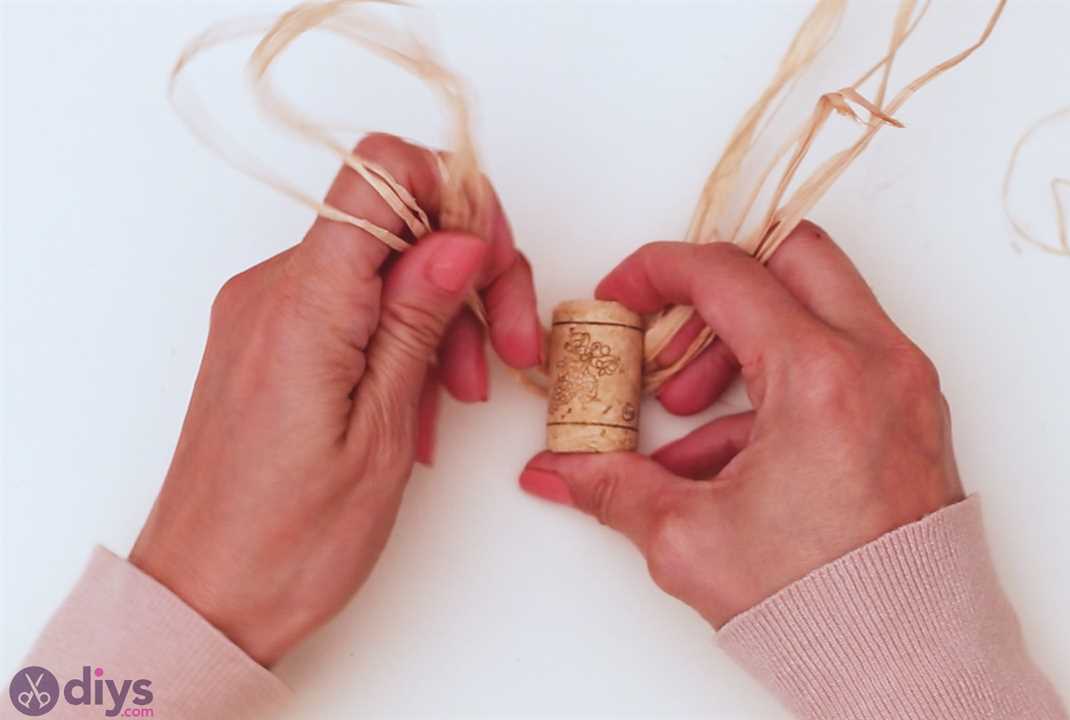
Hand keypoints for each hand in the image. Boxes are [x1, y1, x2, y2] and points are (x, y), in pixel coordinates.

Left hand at [130, 133, 541, 665]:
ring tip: (460, 396)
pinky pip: (350, 304)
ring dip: (439, 315)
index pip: (379, 173)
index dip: (454, 197)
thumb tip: (460, 239)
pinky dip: (399, 337)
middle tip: (508, 346)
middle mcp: (272, 291)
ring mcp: (265, 313)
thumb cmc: (287, 542)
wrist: (205, 599)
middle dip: (466, 271)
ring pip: (380, 266)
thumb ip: (417, 321)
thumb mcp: (381, 432)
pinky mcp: (267, 340)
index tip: (492, 263)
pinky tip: (420, 403)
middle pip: (394, 220)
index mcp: (302, 306)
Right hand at [518, 222, 962, 627]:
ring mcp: (906, 384)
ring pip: (821, 302)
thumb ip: (612, 486)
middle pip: (791, 253)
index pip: (727, 273)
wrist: (909, 665)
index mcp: (823, 377)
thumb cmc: (824, 607)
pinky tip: (731, 448)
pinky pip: (842, 357)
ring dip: (746, 335)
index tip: (623, 296)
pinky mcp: (913, 412)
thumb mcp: (691, 540)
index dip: (657, 272)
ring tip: (688, 408)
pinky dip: (783, 376)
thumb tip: (557, 470)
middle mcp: (878, 362)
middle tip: (670, 327)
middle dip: (717, 280)